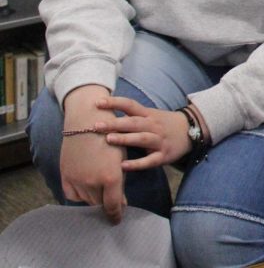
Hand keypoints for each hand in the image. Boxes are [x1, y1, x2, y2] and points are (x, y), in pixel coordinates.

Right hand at [60, 85, 125, 223]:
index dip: (116, 215)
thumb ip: (119, 183)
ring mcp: (77, 179)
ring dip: (94, 200)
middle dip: (107, 204)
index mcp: (111, 178)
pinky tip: (86, 192)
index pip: (112, 206)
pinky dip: (80, 196)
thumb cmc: (112, 137)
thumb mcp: (121, 159)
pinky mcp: (65, 176)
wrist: (88, 121)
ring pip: (87, 200)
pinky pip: (72, 195)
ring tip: (100, 195)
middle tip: (112, 204)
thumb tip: (120, 203)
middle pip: (100, 204)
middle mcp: (92, 182)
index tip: (117, 219)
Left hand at [94, 95, 192, 169]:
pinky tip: (123, 166)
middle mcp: (153, 125)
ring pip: (142, 139)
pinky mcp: (164, 155)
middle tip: (96, 125)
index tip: (97, 103)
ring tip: (108, 139)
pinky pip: (149, 160)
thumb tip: (105, 114)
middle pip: (133, 123)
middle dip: (115, 124)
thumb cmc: (164, 123)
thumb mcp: (151, 115)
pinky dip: (137, 163)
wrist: (192, 130)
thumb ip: (132, 115)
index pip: (130, 105)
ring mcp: (159, 140)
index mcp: (148, 114)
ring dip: (125, 139)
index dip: (114, 102)